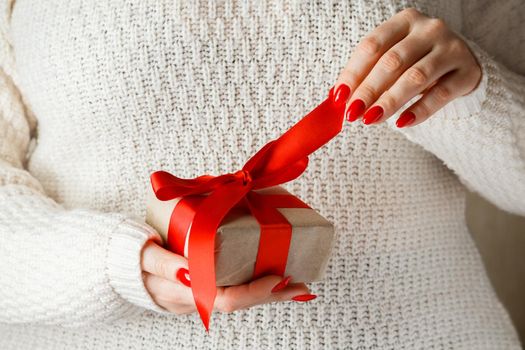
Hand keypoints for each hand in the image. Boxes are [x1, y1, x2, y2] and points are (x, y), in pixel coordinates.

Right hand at [140, 240, 314, 314]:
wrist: (116, 269)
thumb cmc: (128, 259)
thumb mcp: (142, 256)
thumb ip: (162, 263)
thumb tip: (189, 269)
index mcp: (184, 290)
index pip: (226, 298)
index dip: (254, 290)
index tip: (278, 277)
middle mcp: (195, 298)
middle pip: (241, 302)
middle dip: (272, 295)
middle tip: (302, 286)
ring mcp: (198, 297)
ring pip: (239, 298)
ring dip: (267, 292)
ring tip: (295, 283)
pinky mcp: (200, 289)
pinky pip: (231, 290)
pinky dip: (253, 286)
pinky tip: (269, 279)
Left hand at [333, 8, 481, 127]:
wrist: (460, 66)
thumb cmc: (415, 63)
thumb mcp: (391, 62)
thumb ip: (366, 75)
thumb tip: (336, 98)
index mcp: (405, 21)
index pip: (372, 46)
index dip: (353, 73)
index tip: (339, 97)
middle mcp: (430, 29)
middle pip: (392, 62)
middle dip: (369, 90)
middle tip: (353, 113)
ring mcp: (452, 48)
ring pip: (416, 77)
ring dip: (390, 101)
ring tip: (371, 119)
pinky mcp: (467, 71)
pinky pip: (441, 94)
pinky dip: (420, 110)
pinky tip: (402, 123)